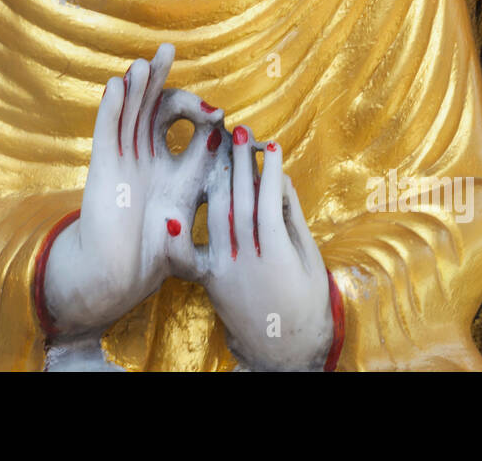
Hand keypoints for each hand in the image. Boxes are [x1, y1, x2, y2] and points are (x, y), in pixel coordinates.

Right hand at [43, 44, 225, 334]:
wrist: (121, 274)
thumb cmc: (158, 253)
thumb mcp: (193, 214)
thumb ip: (212, 187)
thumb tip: (229, 159)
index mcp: (172, 165)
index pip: (185, 124)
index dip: (200, 112)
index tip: (218, 117)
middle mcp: (146, 155)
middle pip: (152, 105)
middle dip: (160, 79)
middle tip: (168, 49)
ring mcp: (122, 157)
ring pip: (129, 110)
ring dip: (135, 85)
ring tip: (144, 62)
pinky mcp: (103, 166)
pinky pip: (107, 130)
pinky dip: (111, 107)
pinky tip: (116, 86)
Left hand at [183, 124, 333, 370]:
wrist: (283, 348)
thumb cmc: (306, 301)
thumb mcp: (310, 260)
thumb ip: (293, 221)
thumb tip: (279, 180)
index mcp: (278, 259)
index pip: (269, 206)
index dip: (269, 174)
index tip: (271, 146)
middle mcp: (248, 262)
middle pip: (240, 204)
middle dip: (240, 165)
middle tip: (240, 132)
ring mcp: (225, 272)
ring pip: (217, 218)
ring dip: (218, 181)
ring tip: (220, 151)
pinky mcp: (209, 280)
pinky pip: (191, 254)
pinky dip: (179, 235)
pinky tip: (171, 215)